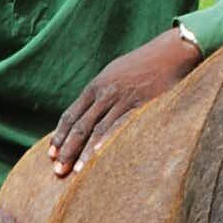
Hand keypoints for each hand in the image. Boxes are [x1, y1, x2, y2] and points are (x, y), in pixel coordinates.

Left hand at [50, 28, 201, 176]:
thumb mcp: (116, 73)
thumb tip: (90, 113)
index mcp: (96, 86)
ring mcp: (123, 99)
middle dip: (67, 149)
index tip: (51, 154)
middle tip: (58, 170)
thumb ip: (102, 93)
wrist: (171, 51)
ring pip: (98, 129)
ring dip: (85, 152)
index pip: (71, 115)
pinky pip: (122, 125)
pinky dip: (108, 140)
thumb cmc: (144, 64)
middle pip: (81, 125)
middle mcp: (105, 93)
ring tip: (76, 172)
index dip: (60, 135)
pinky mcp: (142, 105)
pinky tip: (99, 154)